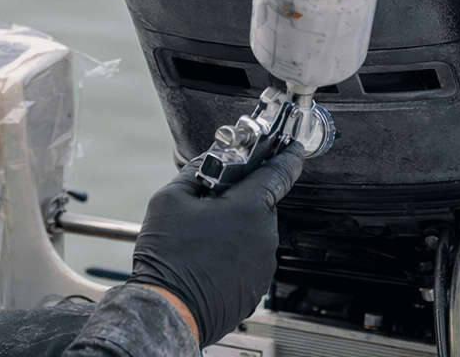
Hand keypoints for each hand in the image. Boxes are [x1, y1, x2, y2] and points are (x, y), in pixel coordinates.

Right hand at [127, 144, 305, 346]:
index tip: (293, 148)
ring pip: (254, 232)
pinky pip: (250, 258)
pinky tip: (209, 259)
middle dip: (240, 199)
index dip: (288, 155)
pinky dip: (235, 254)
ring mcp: (264, 264)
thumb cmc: (168, 258)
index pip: (280, 172)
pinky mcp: (257, 286)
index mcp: (249, 208)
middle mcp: (265, 236)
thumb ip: (195, 172)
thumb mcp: (170, 199)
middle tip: (211, 203)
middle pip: (261, 203)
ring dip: (236, 228)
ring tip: (203, 238)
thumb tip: (207, 162)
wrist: (167, 311)